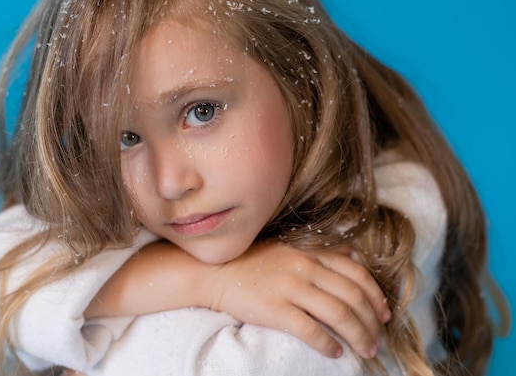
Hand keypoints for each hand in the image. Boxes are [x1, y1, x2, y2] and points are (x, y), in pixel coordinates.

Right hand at [204, 241, 390, 358]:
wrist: (217, 273)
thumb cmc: (253, 263)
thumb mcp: (289, 248)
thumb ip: (320, 252)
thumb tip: (353, 256)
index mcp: (311, 253)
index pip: (357, 274)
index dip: (377, 296)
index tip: (385, 314)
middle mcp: (305, 268)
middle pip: (352, 296)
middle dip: (372, 322)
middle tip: (378, 340)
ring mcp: (290, 287)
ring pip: (338, 314)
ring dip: (358, 335)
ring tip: (365, 349)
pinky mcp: (275, 309)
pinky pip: (310, 330)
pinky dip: (328, 344)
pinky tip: (335, 353)